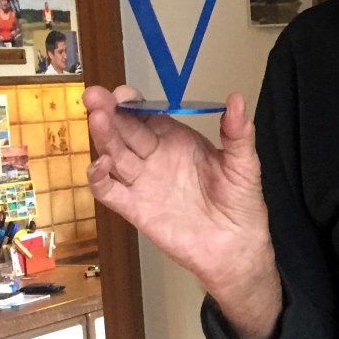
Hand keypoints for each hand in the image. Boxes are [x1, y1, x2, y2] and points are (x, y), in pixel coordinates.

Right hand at [84, 85, 280, 338]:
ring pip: (114, 154)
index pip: (149, 115)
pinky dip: (99, 178)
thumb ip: (238, 132)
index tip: (124, 93)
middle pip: (125, 130)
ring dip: (103, 137)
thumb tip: (237, 98)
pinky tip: (101, 164)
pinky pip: (109, 191)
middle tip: (95, 96)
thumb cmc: (241, 201)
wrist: (235, 245)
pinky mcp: (134, 209)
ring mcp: (143, 182)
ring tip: (98, 119)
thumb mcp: (244, 162)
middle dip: (109, 112)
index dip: (134, 103)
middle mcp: (155, 156)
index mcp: (178, 140)